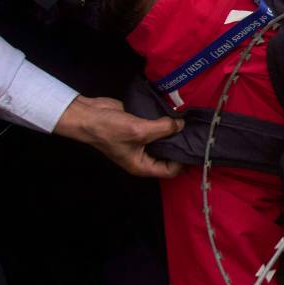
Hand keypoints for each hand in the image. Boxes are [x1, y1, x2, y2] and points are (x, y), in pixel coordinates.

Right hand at [56, 95, 183, 178]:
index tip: (194, 146)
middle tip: (195, 132)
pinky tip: (176, 114)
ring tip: (188, 122)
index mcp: (142, 166)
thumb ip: (163, 128)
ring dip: (173, 132)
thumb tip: (181, 124)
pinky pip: (158, 128)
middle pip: (170, 155)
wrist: (88, 115)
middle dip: (180, 144)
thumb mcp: (139, 130)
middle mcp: (144, 156)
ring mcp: (142, 142)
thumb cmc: (108, 129)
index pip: (171, 170)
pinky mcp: (141, 129)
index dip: (183, 161)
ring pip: (164, 140)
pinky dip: (165, 123)